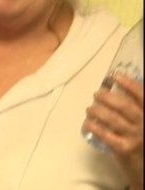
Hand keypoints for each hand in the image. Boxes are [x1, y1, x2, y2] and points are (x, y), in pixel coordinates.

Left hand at [82, 73, 143, 187]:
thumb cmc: (141, 142)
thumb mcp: (142, 124)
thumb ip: (135, 110)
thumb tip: (116, 92)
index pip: (141, 95)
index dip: (128, 83)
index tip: (114, 75)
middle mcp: (144, 124)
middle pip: (123, 105)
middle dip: (106, 97)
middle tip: (97, 94)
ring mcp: (134, 137)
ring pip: (112, 118)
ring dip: (97, 110)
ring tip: (90, 108)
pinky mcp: (123, 149)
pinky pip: (105, 134)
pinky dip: (93, 126)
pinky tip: (87, 123)